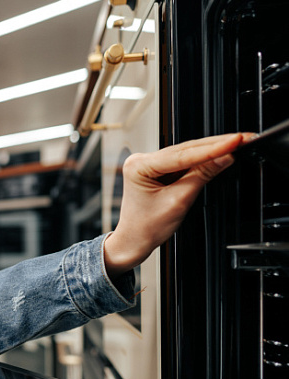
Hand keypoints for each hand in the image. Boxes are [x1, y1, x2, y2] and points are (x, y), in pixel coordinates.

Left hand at [103, 132, 253, 278]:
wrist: (135, 240)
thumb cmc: (147, 227)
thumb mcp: (179, 201)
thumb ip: (202, 176)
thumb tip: (224, 157)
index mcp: (139, 166)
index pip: (183, 155)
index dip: (213, 148)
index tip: (235, 141)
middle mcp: (141, 160)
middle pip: (185, 149)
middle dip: (216, 145)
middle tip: (243, 139)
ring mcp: (149, 163)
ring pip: (186, 153)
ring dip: (212, 149)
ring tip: (237, 144)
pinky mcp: (157, 169)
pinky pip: (183, 160)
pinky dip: (202, 158)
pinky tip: (220, 153)